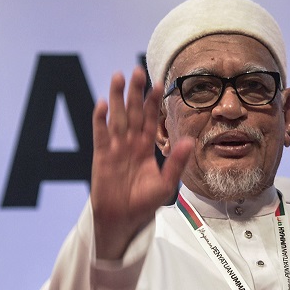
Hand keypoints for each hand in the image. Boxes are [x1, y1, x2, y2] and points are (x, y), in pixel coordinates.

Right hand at [91, 67, 191, 259]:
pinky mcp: (102, 156)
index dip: (154, 101)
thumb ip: (176, 162)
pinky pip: (101, 134)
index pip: (151, 119)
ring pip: (117, 117)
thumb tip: (189, 141)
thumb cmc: (144, 203)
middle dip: (135, 92)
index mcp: (146, 147)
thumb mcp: (166, 184)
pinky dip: (100, 120)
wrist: (123, 219)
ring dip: (116, 98)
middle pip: (133, 112)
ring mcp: (115, 147)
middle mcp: (130, 142)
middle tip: (136, 70)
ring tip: (117, 77)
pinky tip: (102, 105)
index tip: (159, 82)